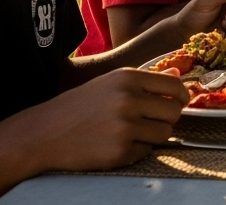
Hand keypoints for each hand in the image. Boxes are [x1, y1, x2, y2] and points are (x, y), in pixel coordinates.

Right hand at [15, 68, 186, 173]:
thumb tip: (177, 73)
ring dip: (154, 135)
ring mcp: (125, 126)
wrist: (44, 133)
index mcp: (128, 78)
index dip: (181, 96)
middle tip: (152, 120)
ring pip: (165, 133)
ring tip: (132, 132)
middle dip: (168, 118)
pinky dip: (136, 150)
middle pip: (174, 111)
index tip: (178, 102)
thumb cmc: (80, 106)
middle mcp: (129, 99)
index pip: (175, 86)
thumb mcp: (111, 83)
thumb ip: (146, 80)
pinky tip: (117, 143)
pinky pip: (146, 151)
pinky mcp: (120, 151)